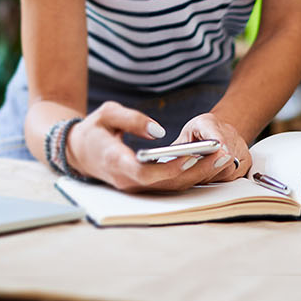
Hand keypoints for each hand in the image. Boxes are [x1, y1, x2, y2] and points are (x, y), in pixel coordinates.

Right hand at [67, 104, 249, 193]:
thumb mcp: (107, 113)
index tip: (191, 155)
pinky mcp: (142, 187)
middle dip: (196, 170)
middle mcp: (125, 180)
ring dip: (198, 175)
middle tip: (221, 154)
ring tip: (222, 157)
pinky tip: (208, 162)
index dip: (169, 167)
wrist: (78, 152)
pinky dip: (189, 176)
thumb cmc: (94, 130)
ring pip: (170, 187)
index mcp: (114, 160)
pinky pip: (168, 185)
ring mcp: (134, 187)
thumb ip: (132, 119)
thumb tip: (159, 131)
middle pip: (165, 183)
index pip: (144, 172)